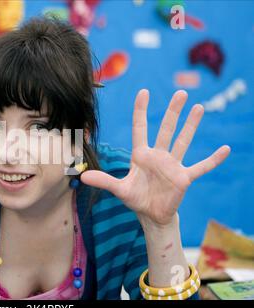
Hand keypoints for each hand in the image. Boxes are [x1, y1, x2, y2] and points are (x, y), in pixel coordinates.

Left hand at [81, 89, 229, 226]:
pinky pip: (201, 167)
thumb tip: (81, 177)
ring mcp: (173, 165)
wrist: (151, 214)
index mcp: (141, 155)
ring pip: (183, 141)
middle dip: (173, 112)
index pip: (140, 128)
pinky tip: (225, 149)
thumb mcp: (119, 189)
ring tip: (199, 108)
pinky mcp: (184, 178)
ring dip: (191, 126)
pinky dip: (212, 160)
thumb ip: (103, 181)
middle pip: (166, 130)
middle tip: (181, 93)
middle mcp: (158, 156)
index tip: (144, 92)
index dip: (141, 111)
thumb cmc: (135, 199)